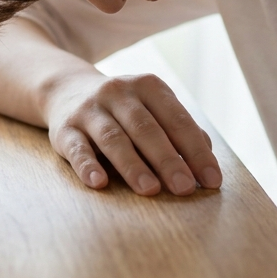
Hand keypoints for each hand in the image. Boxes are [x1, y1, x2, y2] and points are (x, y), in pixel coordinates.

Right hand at [41, 71, 221, 195]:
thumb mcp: (152, 108)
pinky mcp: (64, 129)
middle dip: (168, 160)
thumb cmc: (124, 110)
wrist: (67, 90)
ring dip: (133, 165)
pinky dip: (87, 166)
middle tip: (185, 188)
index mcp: (148, 87)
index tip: (212, 181)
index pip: (177, 120)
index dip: (196, 151)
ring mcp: (89, 110)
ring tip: (150, 190)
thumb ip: (179, 129)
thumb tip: (207, 156)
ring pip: (114, 138)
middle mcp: (118, 93)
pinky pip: (76, 148)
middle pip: (146, 129)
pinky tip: (98, 182)